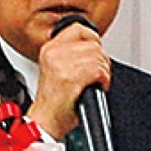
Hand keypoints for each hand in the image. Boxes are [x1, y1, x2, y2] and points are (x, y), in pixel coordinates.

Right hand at [26, 19, 110, 138]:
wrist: (46, 121)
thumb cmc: (55, 101)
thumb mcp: (57, 69)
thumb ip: (72, 54)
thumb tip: (95, 47)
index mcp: (50, 49)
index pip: (78, 28)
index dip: (93, 38)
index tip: (96, 51)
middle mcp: (54, 53)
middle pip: (93, 44)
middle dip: (101, 60)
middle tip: (97, 73)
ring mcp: (62, 65)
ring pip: (98, 57)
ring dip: (103, 71)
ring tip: (95, 82)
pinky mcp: (71, 77)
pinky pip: (98, 70)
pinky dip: (103, 80)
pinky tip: (96, 87)